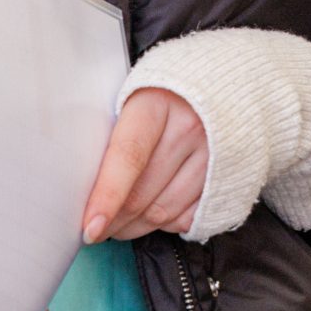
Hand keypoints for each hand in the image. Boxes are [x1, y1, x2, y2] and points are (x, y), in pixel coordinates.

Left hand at [83, 87, 210, 243]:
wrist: (225, 81)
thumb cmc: (164, 95)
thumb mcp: (135, 99)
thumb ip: (113, 136)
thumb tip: (83, 187)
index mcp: (158, 103)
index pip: (129, 157)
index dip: (107, 196)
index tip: (89, 227)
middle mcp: (191, 128)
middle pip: (143, 193)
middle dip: (113, 220)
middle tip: (94, 228)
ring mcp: (213, 154)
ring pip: (163, 212)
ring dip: (134, 227)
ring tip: (119, 224)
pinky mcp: (227, 176)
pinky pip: (187, 217)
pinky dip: (165, 223)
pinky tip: (153, 211)